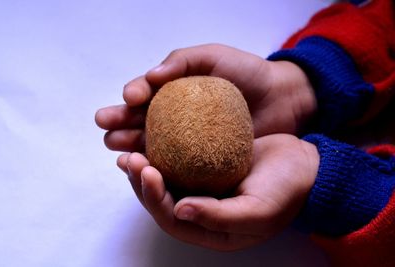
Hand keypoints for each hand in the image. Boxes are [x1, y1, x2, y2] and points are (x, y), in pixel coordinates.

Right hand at [95, 43, 316, 152]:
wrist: (281, 98)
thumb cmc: (247, 72)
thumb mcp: (213, 56)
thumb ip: (181, 62)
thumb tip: (151, 76)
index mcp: (174, 90)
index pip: (146, 92)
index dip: (133, 95)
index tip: (130, 98)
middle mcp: (176, 115)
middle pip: (141, 120)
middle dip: (120, 122)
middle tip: (106, 126)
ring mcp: (187, 138)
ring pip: (152, 142)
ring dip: (130, 145)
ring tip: (116, 147)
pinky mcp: (200, 158)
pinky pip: (175, 163)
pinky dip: (158, 165)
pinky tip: (145, 167)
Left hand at [118, 134, 318, 250]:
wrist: (305, 165)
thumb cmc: (287, 191)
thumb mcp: (258, 210)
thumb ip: (220, 217)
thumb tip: (180, 211)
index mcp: (213, 229)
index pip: (173, 220)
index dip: (155, 199)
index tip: (147, 172)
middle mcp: (204, 212)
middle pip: (163, 201)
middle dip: (143, 183)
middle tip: (129, 160)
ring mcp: (205, 188)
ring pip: (168, 182)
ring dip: (147, 169)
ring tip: (130, 152)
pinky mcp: (208, 167)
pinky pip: (181, 162)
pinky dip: (166, 153)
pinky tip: (154, 139)